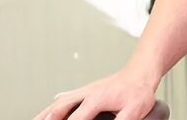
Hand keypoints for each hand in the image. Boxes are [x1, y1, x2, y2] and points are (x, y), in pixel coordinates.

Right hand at [32, 69, 156, 119]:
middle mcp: (87, 93)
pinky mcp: (85, 92)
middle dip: (48, 119)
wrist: (141, 71)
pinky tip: (46, 114)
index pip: (76, 119)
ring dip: (45, 114)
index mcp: (97, 98)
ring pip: (58, 103)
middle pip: (60, 108)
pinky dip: (52, 108)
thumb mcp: (134, 110)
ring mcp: (84, 91)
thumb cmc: (138, 90)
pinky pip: (64, 100)